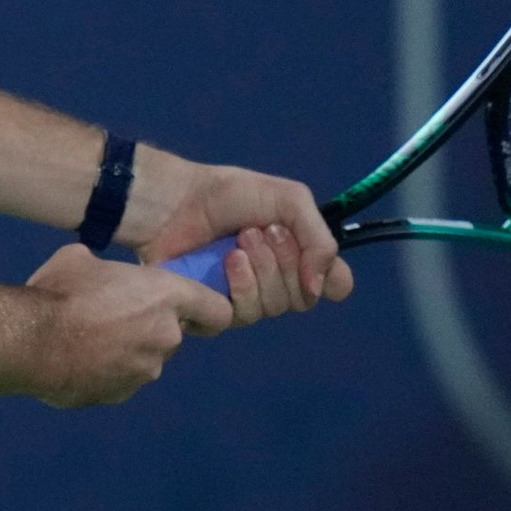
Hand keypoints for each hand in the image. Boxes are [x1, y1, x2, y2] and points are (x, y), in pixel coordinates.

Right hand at [24, 242, 231, 406]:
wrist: (31, 342)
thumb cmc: (62, 290)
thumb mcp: (83, 259)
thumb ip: (106, 270)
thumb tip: (97, 275)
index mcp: (166, 297)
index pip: (218, 311)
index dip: (208, 309)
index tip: (195, 310)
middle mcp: (165, 337)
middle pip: (172, 333)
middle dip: (149, 325)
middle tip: (112, 311)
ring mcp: (144, 372)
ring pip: (145, 358)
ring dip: (126, 348)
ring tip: (86, 336)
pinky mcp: (120, 396)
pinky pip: (120, 378)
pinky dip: (105, 369)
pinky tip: (76, 358)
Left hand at [134, 162, 353, 326]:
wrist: (176, 201)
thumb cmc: (228, 195)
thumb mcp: (288, 199)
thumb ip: (319, 239)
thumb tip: (320, 290)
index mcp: (297, 252)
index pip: (334, 285)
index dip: (330, 279)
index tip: (313, 262)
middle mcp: (277, 280)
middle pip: (304, 298)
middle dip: (286, 261)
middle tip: (261, 231)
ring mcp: (248, 298)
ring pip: (275, 307)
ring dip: (262, 270)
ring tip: (240, 241)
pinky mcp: (218, 310)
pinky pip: (244, 316)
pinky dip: (241, 286)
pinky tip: (227, 262)